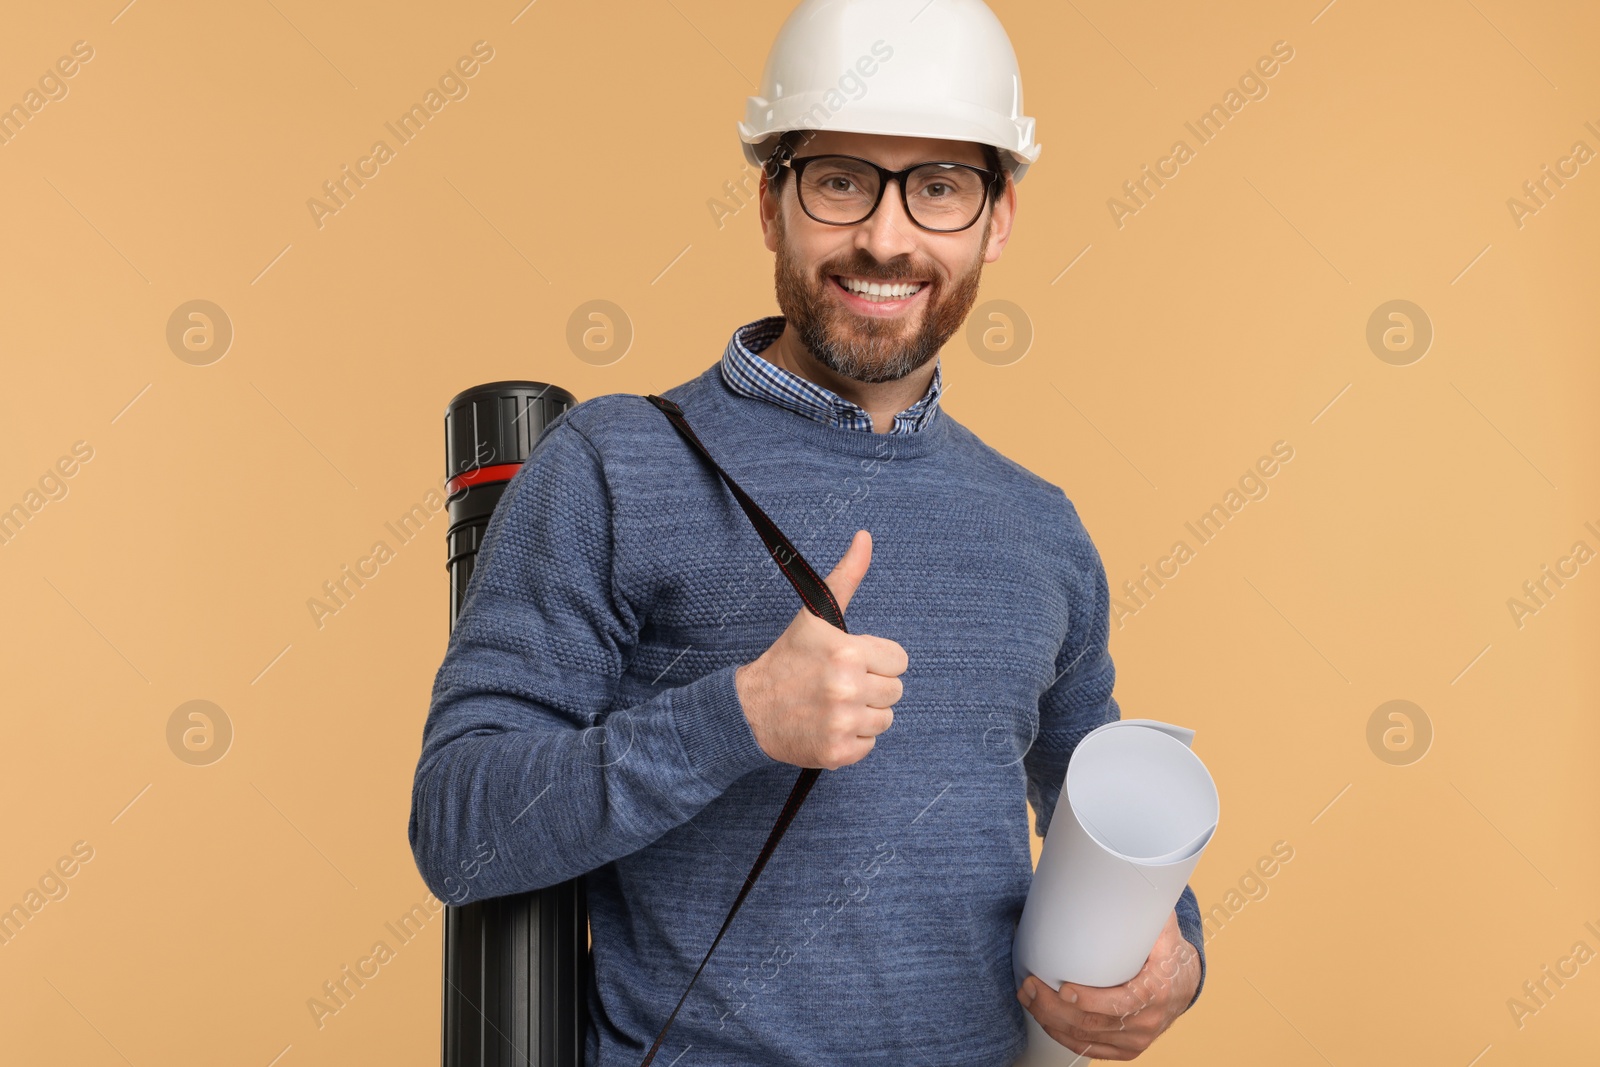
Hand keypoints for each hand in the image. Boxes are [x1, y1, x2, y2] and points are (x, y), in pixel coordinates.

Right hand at [734, 530, 907, 769]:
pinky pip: (869, 746)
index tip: (851, 662)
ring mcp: (842, 723)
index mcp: (847, 652)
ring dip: (864, 714)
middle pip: (895, 691)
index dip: (876, 660)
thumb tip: (866, 536)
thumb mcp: (815, 616)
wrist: (749, 711)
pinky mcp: (837, 753)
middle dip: (871, 687)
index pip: (899, 661)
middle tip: (838, 683)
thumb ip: (847, 576)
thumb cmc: (788, 659)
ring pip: (885, 720)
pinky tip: (828, 725)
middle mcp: (847, 688)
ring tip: (833, 704)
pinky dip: (852, 740)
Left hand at [1016, 911, 1199, 1060]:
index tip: (1064, 987)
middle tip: (1030, 985)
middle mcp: (1147, 1022)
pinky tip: (1044, 1019)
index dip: (1091, 1000)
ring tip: (1028, 996)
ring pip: (1085, 1038)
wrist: (1184, 982)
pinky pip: (1088, 1049)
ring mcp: (1136, 1039)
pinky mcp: (1124, 1048)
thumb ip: (1145, 903)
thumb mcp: (1163, 926)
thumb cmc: (1167, 950)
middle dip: (1054, 1007)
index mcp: (1157, 991)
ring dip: (1050, 1019)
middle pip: (1094, 1023)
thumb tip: (1122, 871)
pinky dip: (1062, 1035)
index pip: (1122, 1004)